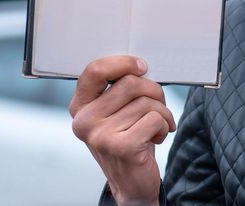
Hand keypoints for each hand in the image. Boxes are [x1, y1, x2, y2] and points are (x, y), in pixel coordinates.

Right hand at [69, 56, 175, 204]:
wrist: (131, 182)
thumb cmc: (128, 139)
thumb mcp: (115, 113)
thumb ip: (118, 90)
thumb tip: (140, 66)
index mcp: (80, 106)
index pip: (95, 70)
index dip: (123, 63)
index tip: (142, 67)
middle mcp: (84, 120)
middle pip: (129, 83)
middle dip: (154, 91)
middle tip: (159, 104)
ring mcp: (100, 135)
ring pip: (146, 102)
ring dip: (162, 112)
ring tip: (156, 126)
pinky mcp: (121, 146)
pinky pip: (154, 118)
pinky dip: (164, 125)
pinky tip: (157, 137)